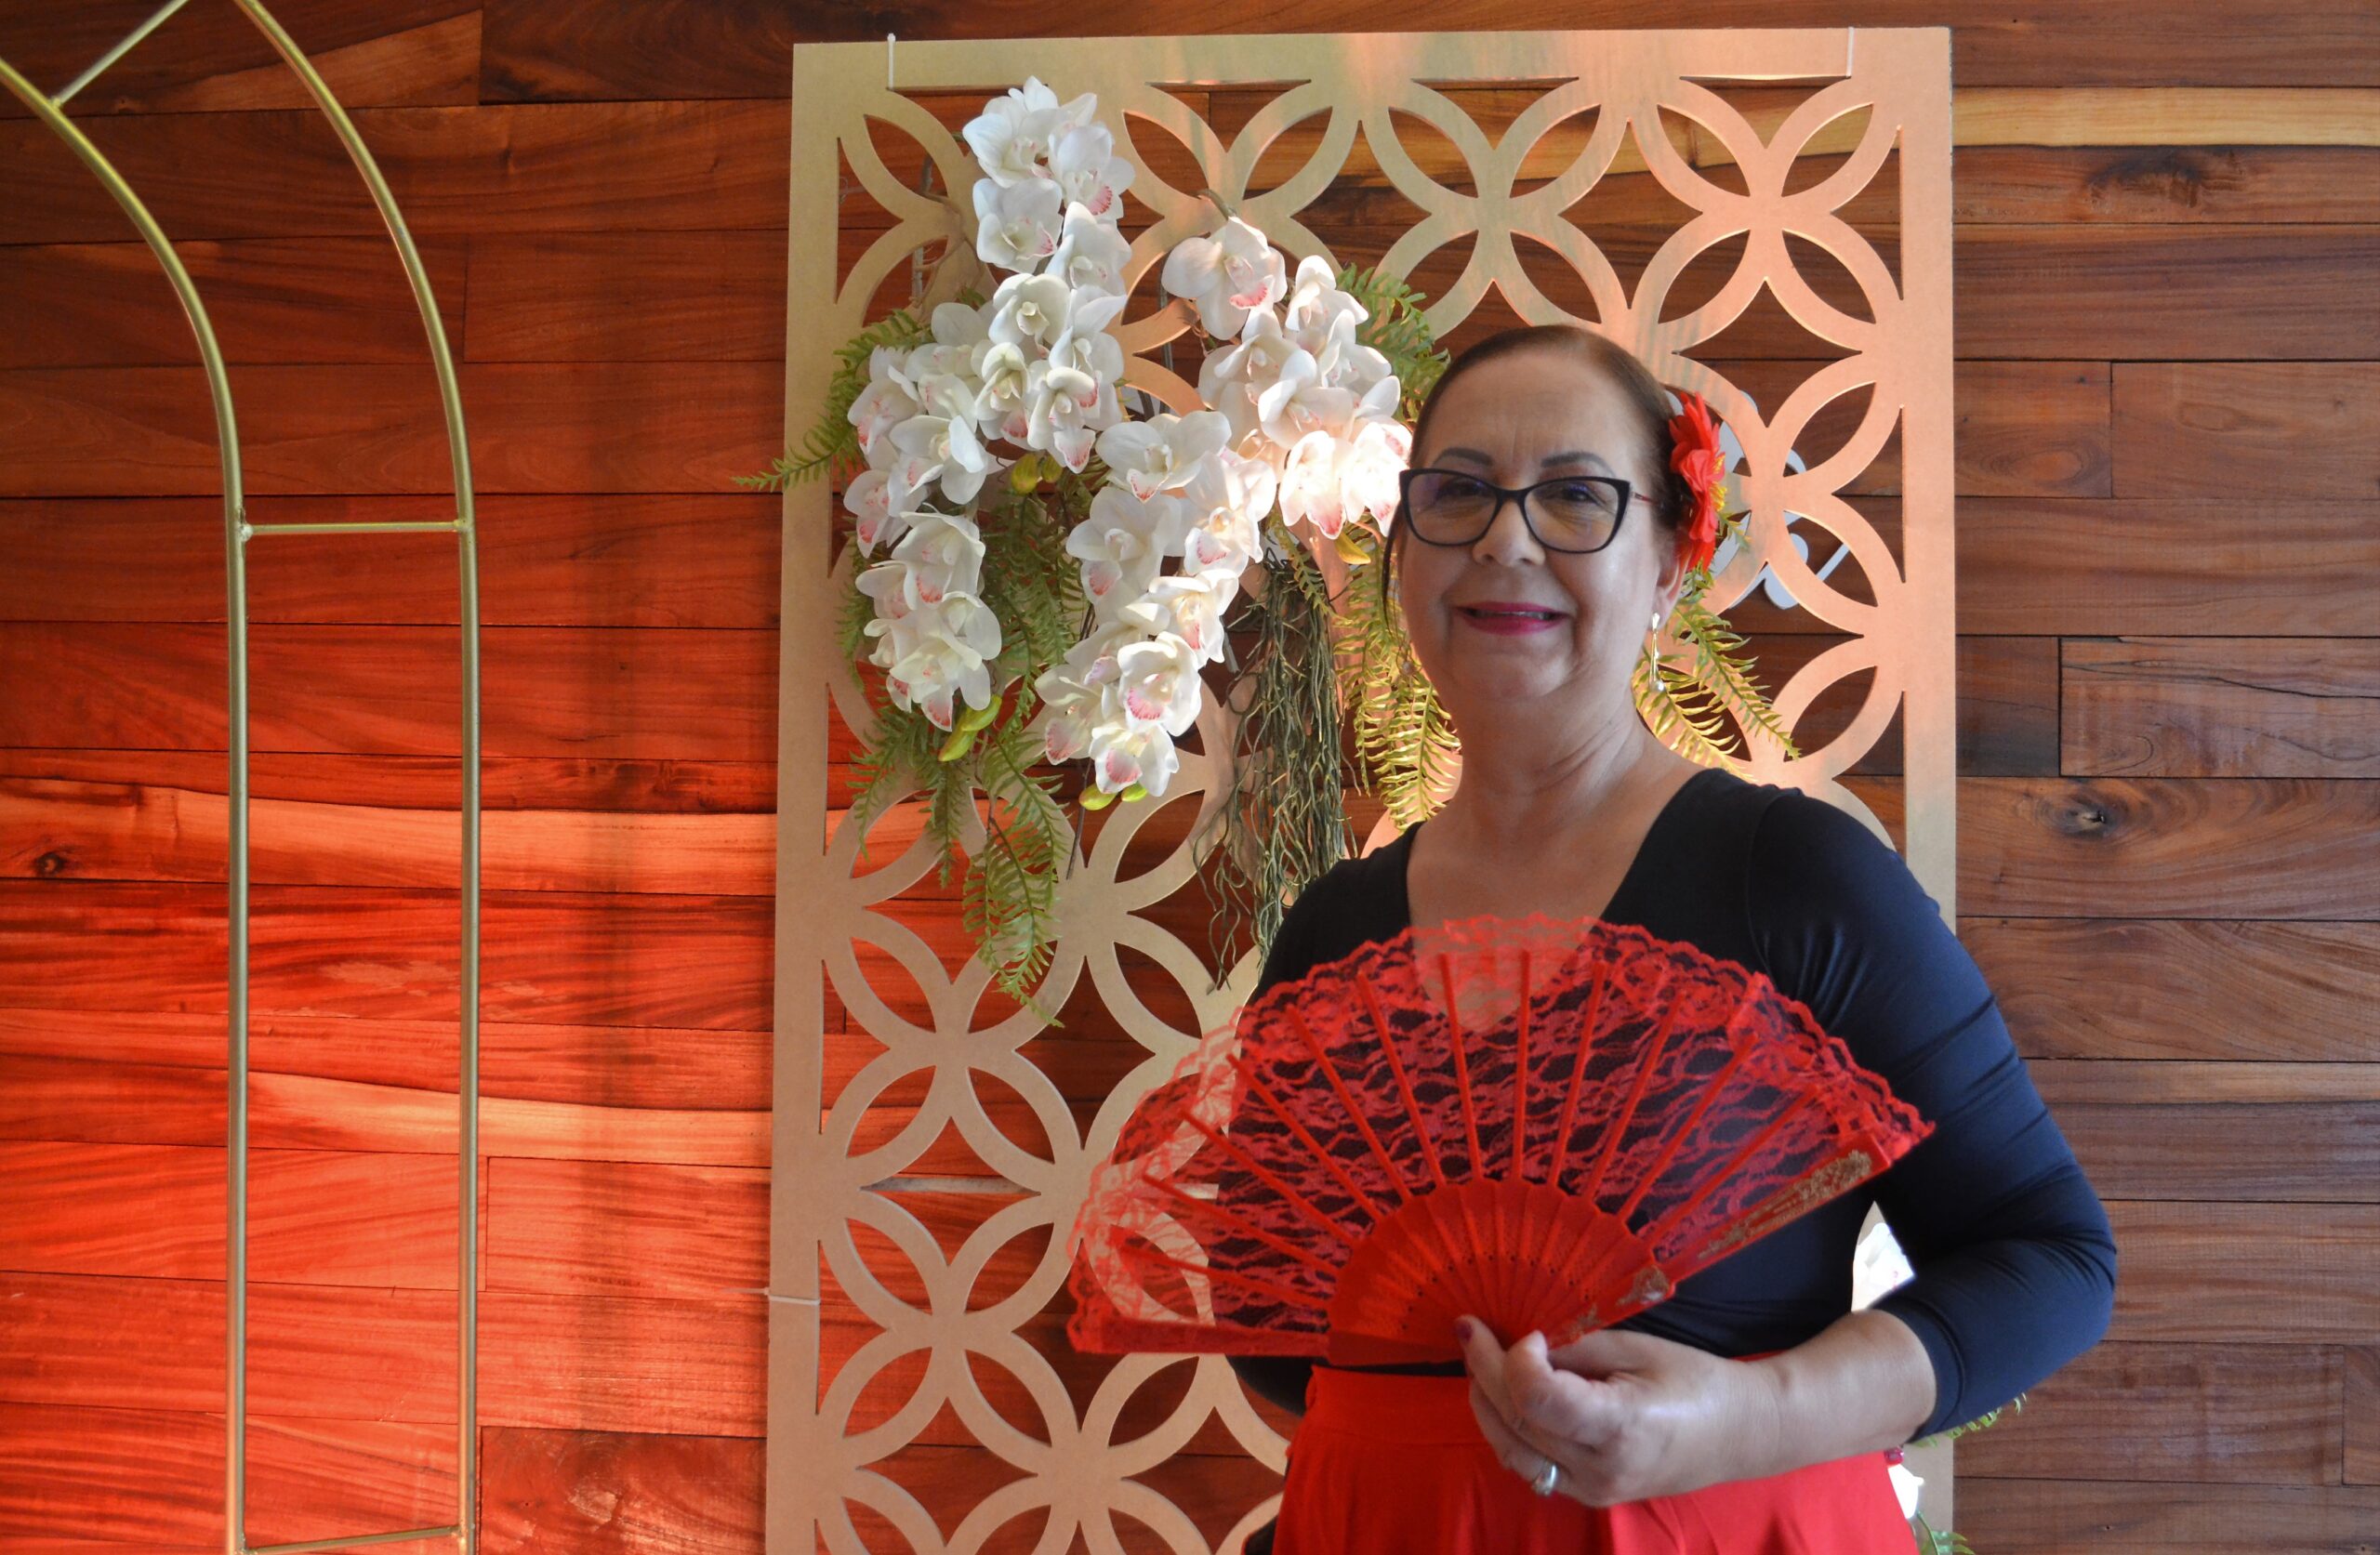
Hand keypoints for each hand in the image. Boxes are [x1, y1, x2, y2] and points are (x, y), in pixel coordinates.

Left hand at [1455, 1316, 1784, 1506]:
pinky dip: (1507, 1427)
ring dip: (1484, 1402)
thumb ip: (1575, 1347)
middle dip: (1483, 1372)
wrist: (1739, 1434)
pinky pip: (1528, 1464)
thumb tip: (1521, 1342)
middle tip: (1470, 1330)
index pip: (1539, 1399)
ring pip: (1511, 1450)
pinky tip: (1504, 1394)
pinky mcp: (1587, 1497)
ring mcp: (1592, 1491)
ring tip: (1479, 1359)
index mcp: (1621, 1426)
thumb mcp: (1637, 1348)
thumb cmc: (1695, 1380)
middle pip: (1516, 1422)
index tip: (1528, 1331)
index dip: (1516, 1361)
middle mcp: (1600, 1469)